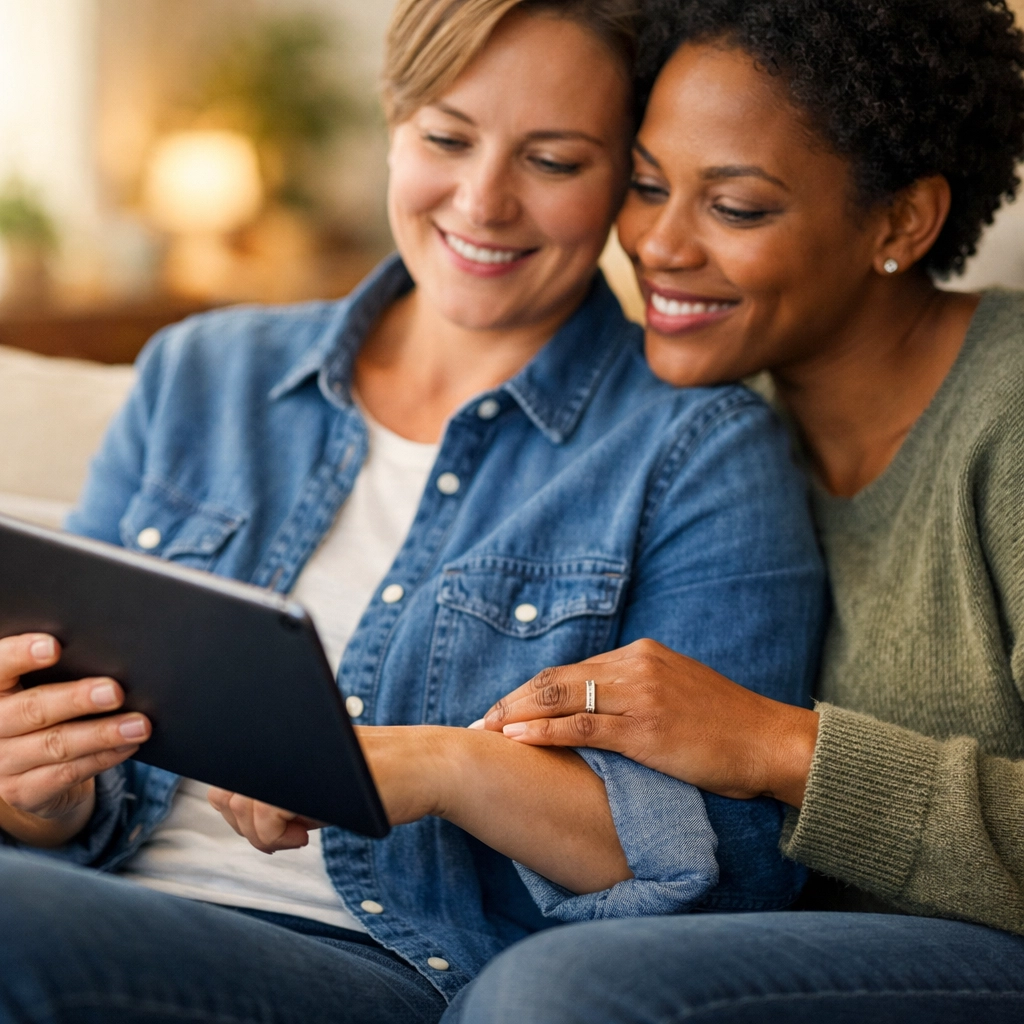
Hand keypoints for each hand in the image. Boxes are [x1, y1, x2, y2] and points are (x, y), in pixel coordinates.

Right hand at [0, 633, 150, 845]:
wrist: (31, 769)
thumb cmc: (44, 710)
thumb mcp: (40, 686)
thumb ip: (60, 670)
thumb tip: (108, 651)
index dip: (21, 654)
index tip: (54, 646)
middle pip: (32, 709)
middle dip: (77, 699)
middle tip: (115, 691)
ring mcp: (4, 763)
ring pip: (56, 745)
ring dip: (103, 734)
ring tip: (139, 724)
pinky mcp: (24, 791)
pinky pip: (68, 774)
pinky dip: (104, 758)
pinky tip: (128, 745)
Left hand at [206, 726, 448, 852]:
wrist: (424, 768)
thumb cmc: (371, 781)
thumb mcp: (316, 787)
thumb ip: (277, 790)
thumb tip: (226, 803)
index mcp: (283, 739)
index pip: (225, 774)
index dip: (234, 808)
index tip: (266, 826)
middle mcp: (284, 737)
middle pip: (224, 791)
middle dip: (245, 826)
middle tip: (285, 834)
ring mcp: (296, 750)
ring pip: (239, 803)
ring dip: (261, 833)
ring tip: (298, 834)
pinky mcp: (310, 770)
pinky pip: (264, 812)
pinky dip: (275, 835)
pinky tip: (305, 837)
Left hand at [476, 639, 818, 806]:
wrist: (771, 741)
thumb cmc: (727, 725)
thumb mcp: (677, 691)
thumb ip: (637, 690)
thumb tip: (598, 707)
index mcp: (640, 654)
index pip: (570, 670)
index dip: (531, 691)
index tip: (504, 709)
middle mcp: (635, 665)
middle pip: (556, 678)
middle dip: (513, 701)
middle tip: (480, 721)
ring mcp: (640, 694)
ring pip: (561, 697)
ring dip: (517, 715)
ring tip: (486, 731)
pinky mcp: (645, 727)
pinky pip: (582, 725)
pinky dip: (544, 732)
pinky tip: (517, 740)